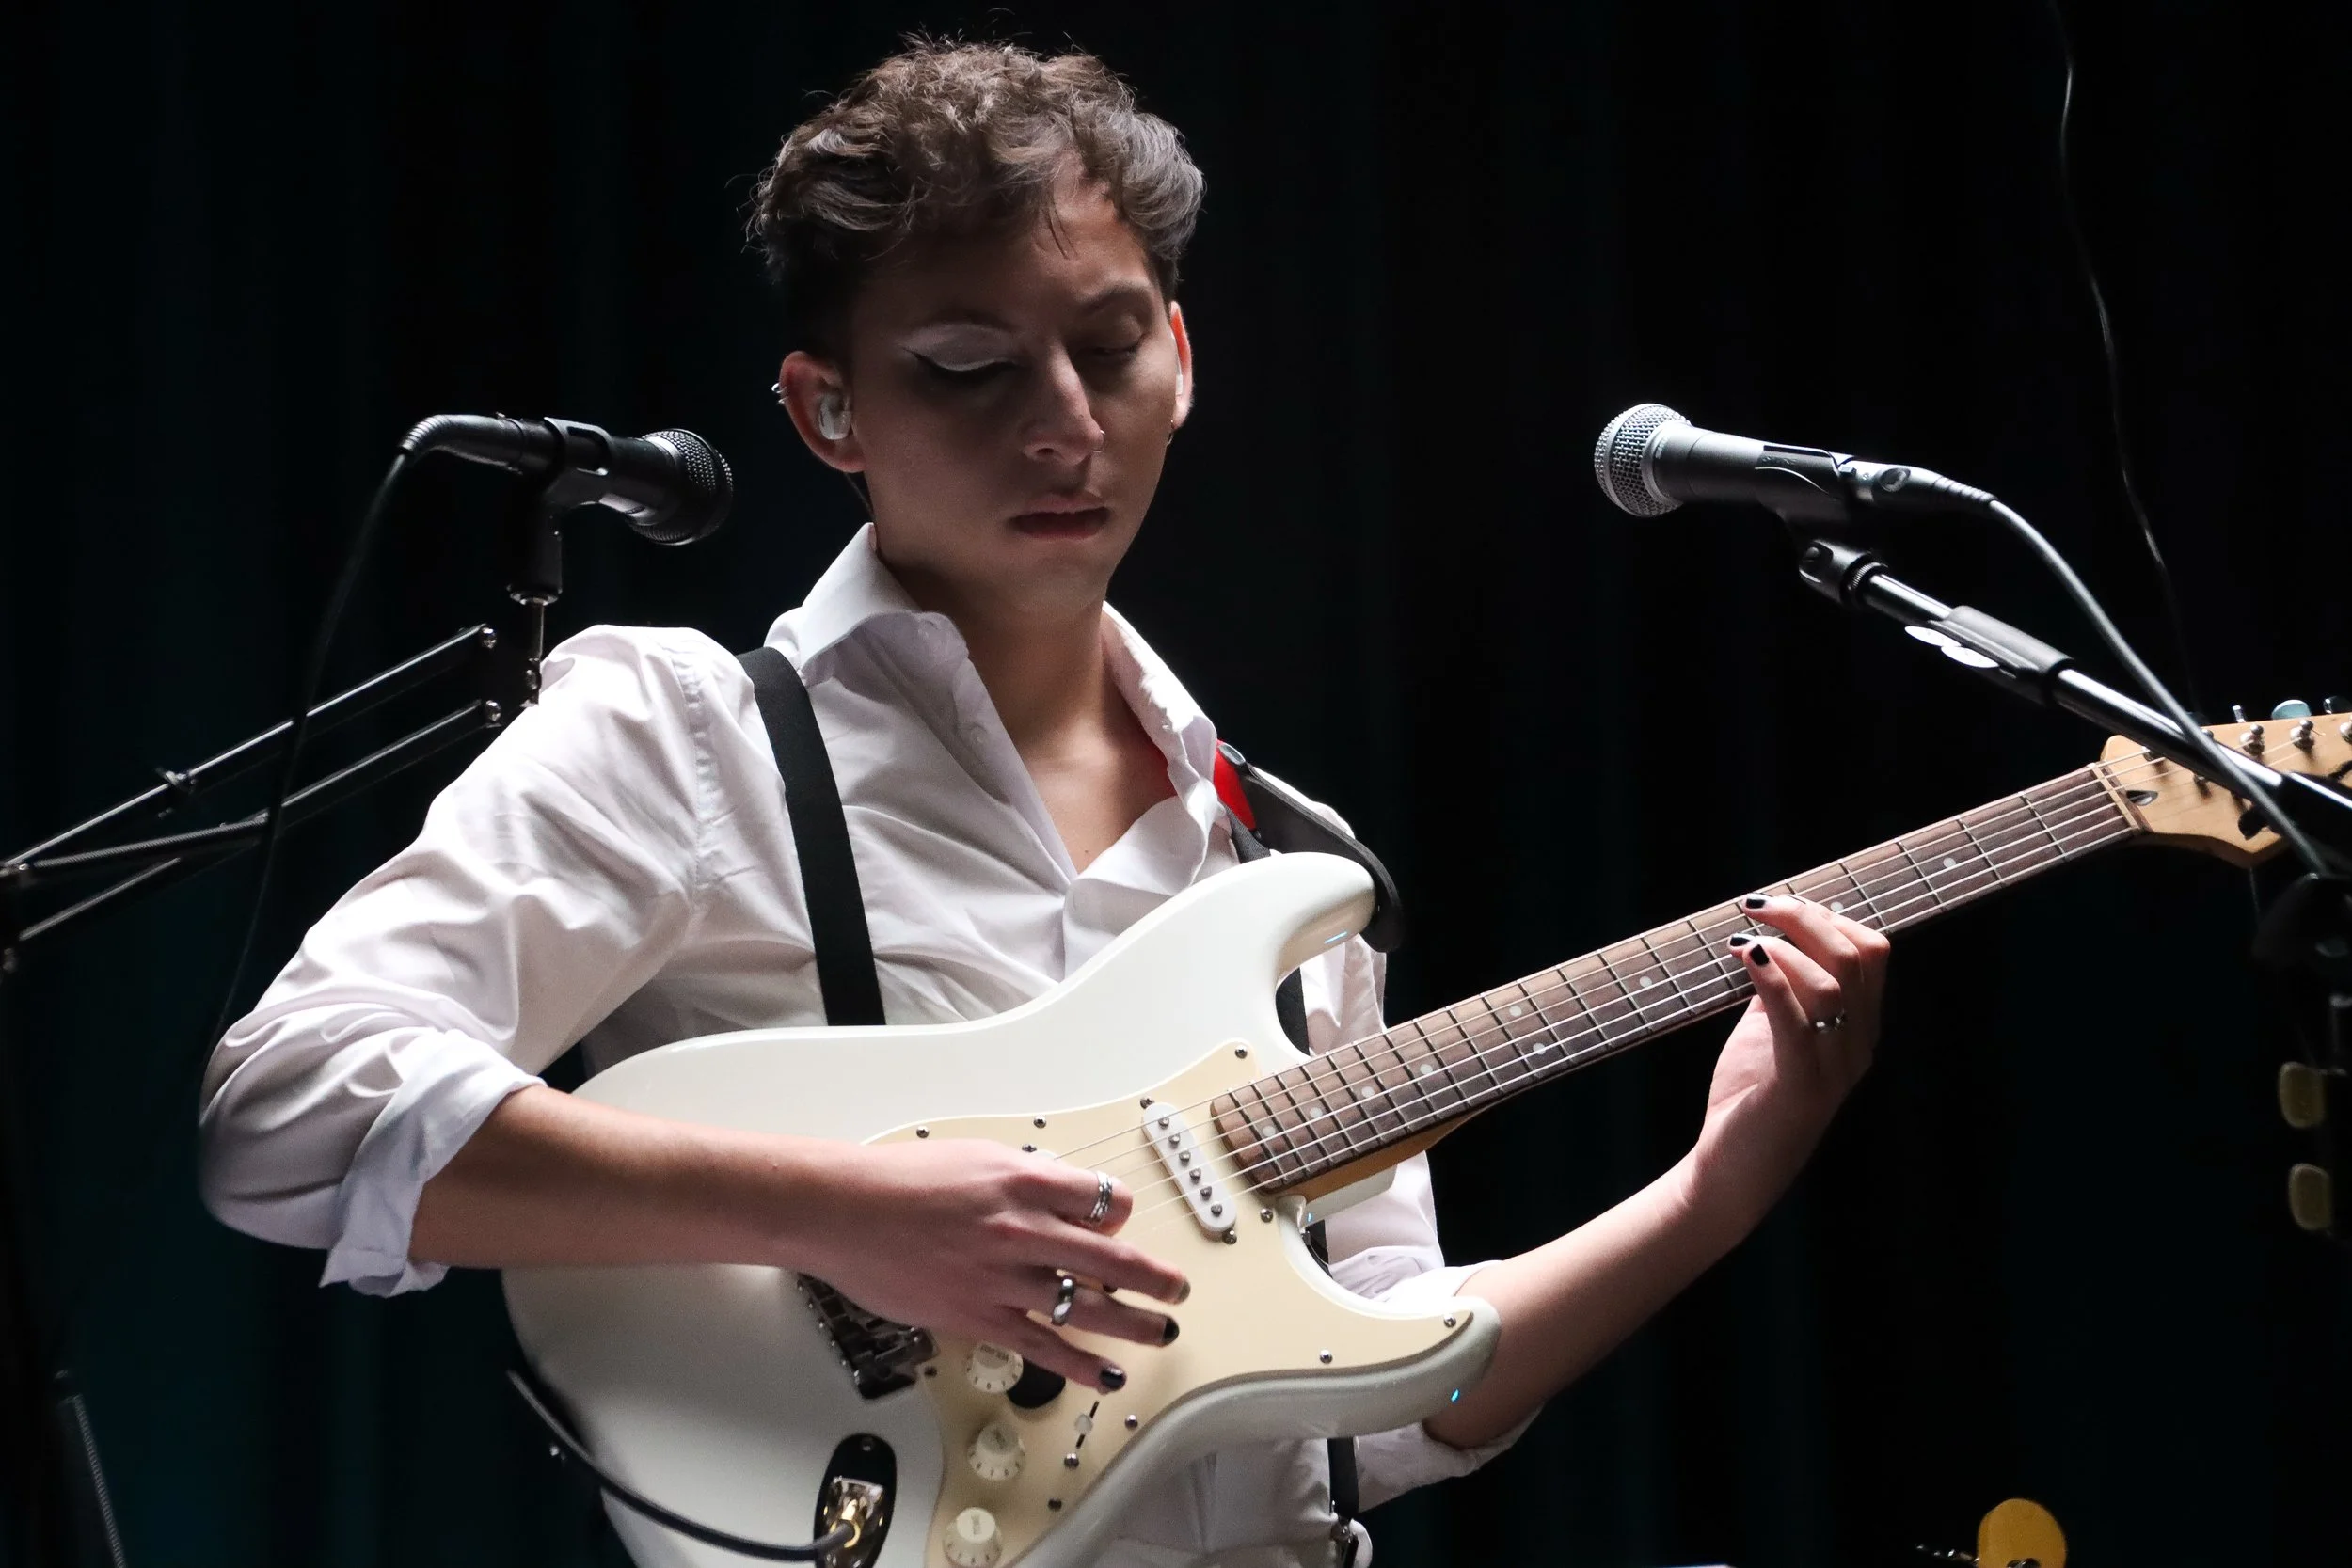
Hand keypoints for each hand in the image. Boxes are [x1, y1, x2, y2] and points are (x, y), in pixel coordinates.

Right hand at [785, 1138, 1187, 1391]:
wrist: (846, 1211)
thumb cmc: (900, 1180)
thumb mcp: (976, 1157)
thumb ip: (1024, 1178)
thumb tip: (1056, 1193)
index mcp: (1027, 1181)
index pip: (1104, 1201)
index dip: (1120, 1216)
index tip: (1120, 1226)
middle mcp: (1025, 1229)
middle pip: (1113, 1257)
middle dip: (1154, 1277)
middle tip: (1176, 1287)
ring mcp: (1005, 1277)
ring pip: (1089, 1306)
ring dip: (1135, 1323)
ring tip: (1162, 1331)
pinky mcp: (981, 1316)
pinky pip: (1045, 1346)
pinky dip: (1082, 1365)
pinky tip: (1107, 1375)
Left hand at [1686, 896, 1887, 1236]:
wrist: (1733, 1172)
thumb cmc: (1749, 1099)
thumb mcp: (1772, 1031)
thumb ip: (1784, 988)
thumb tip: (1773, 934)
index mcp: (1860, 1030)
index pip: (1873, 953)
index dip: (1830, 915)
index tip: (1782, 902)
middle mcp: (1857, 1047)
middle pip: (1855, 957)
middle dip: (1806, 916)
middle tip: (1755, 904)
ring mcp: (1833, 1069)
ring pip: (1831, 984)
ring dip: (1785, 944)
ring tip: (1743, 936)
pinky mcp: (1798, 1088)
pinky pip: (1796, 1022)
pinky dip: (1773, 979)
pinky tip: (1748, 955)